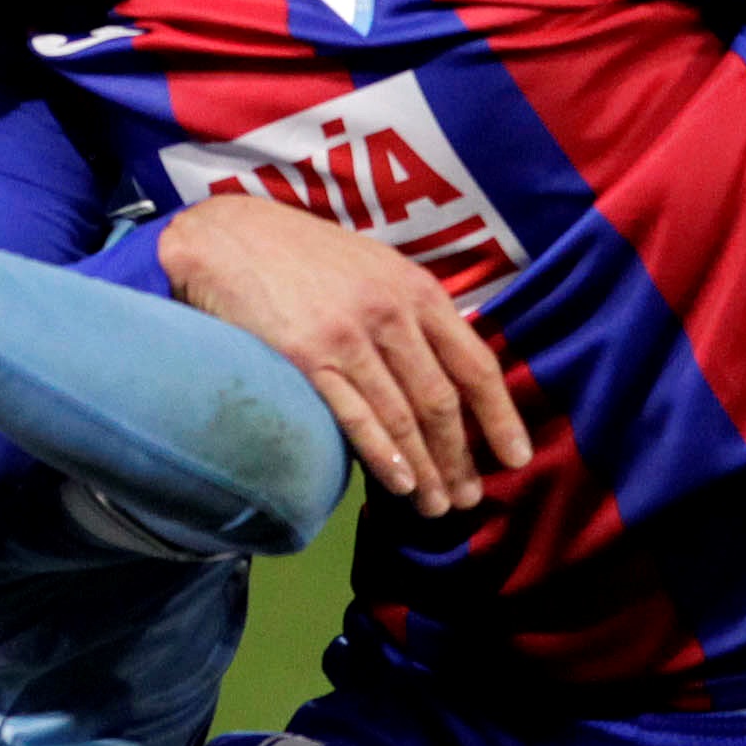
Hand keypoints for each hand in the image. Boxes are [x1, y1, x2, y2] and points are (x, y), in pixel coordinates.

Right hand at [159, 193, 531, 513]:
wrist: (229, 238)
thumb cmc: (305, 255)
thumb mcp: (376, 265)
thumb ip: (416, 308)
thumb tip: (461, 347)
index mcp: (417, 291)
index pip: (475, 363)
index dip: (499, 416)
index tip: (515, 457)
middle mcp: (390, 314)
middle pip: (440, 400)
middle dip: (461, 456)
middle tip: (470, 498)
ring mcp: (348, 336)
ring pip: (402, 416)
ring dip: (426, 469)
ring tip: (438, 507)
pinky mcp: (306, 357)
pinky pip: (354, 416)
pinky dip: (382, 454)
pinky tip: (400, 484)